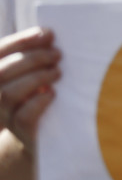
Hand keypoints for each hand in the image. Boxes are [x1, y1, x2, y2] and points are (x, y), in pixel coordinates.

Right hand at [0, 27, 60, 147]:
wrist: (21, 145)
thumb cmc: (26, 102)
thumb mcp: (21, 78)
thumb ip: (25, 62)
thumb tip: (48, 35)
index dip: (22, 41)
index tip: (48, 34)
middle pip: (1, 71)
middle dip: (33, 58)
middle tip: (58, 54)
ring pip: (7, 94)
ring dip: (37, 78)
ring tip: (57, 72)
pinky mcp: (16, 135)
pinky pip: (22, 116)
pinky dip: (38, 101)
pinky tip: (51, 94)